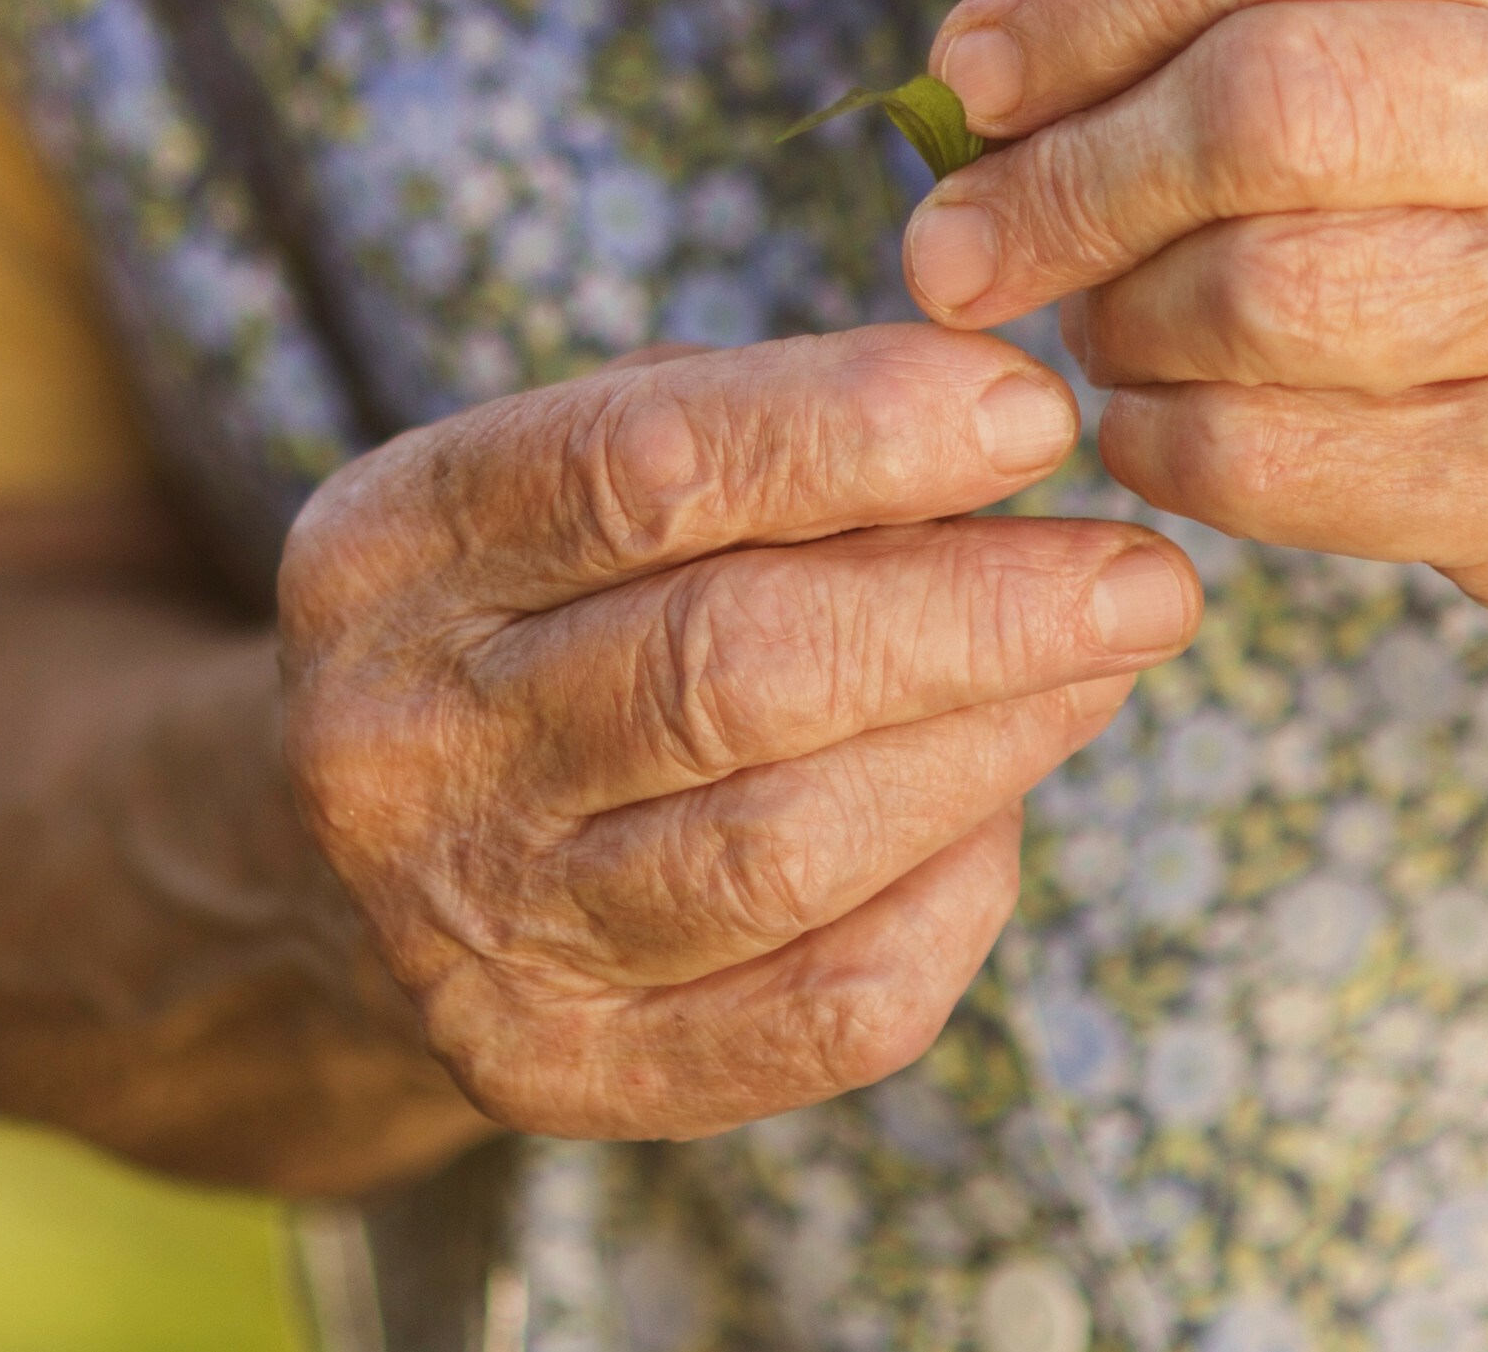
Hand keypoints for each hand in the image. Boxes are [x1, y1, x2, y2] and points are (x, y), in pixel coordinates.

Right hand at [275, 325, 1201, 1138]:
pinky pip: (819, 1009)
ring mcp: (466, 928)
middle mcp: (395, 743)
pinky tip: (1001, 813)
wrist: (345, 870)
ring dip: (988, 748)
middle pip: (729, 668)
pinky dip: (949, 902)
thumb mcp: (571, 472)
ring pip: (786, 847)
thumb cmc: (531, 614)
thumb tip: (995, 418)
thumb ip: (751, 426)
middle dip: (973, 614)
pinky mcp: (555, 1075)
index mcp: (389, 548)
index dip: (855, 431)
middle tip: (1142, 578)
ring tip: (1101, 670)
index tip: (1033, 412)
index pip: (639, 468)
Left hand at [895, 0, 1487, 665]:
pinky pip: (1285, 459)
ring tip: (1098, 321)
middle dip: (1064, 177)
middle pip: (1266, 102)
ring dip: (1119, 316)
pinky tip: (1157, 422)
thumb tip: (988, 55)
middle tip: (958, 239)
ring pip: (1262, 291)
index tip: (972, 68)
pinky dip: (1170, 443)